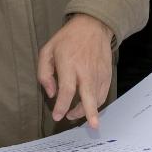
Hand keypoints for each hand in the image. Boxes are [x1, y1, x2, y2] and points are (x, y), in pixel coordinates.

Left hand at [37, 13, 114, 128]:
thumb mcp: (48, 50)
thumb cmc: (68, 39)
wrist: (93, 26)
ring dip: (88, 110)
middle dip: (89, 112)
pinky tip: (89, 106)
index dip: (62, 105)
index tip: (58, 116)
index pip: (67, 89)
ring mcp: (99, 72)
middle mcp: (86, 69)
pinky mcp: (107, 74)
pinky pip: (103, 93)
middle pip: (88, 95)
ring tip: (76, 115)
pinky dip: (97, 103)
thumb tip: (51, 93)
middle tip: (91, 126)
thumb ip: (45, 73)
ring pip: (96, 97)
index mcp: (69, 63)